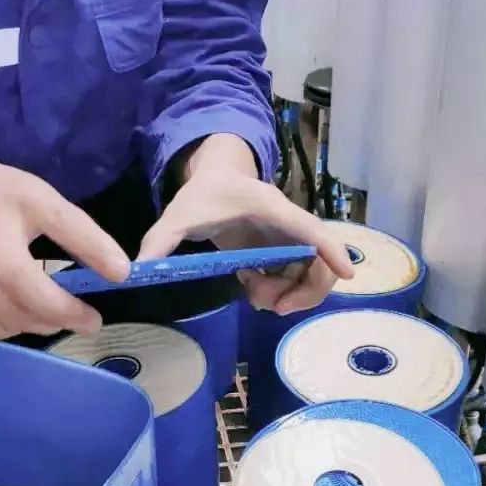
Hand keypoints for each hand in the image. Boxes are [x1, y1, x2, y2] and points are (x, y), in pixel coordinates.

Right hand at [0, 147, 128, 338]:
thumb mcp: (35, 195)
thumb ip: (77, 231)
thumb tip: (120, 269)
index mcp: (2, 238)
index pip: (41, 279)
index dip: (75, 298)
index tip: (109, 297)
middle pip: (24, 309)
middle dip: (63, 318)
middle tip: (91, 318)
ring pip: (8, 324)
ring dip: (41, 325)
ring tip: (64, 315)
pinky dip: (17, 326)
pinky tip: (32, 313)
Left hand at [137, 136, 354, 314]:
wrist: (216, 178)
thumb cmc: (204, 193)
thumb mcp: (178, 214)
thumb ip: (160, 239)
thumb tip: (137, 269)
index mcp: (273, 211)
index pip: (312, 232)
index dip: (332, 252)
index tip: (348, 274)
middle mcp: (290, 226)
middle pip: (320, 264)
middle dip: (303, 293)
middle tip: (271, 307)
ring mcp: (290, 240)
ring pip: (309, 276)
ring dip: (289, 295)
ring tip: (254, 297)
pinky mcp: (283, 252)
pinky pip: (295, 278)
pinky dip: (280, 290)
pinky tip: (252, 286)